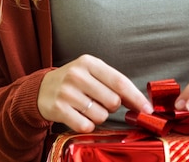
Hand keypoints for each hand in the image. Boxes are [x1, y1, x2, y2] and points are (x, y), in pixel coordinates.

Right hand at [37, 54, 152, 132]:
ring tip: (87, 107)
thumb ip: (114, 83)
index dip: (136, 97)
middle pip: (113, 101)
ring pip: (101, 115)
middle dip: (113, 106)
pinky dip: (87, 125)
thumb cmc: (74, 81)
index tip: (147, 109)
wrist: (41, 89)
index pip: (120, 81)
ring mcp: (67, 92)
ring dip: (99, 116)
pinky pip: (85, 126)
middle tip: (101, 102)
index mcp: (90, 62)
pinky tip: (79, 115)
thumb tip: (140, 102)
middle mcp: (78, 75)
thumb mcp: (92, 73)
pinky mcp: (58, 109)